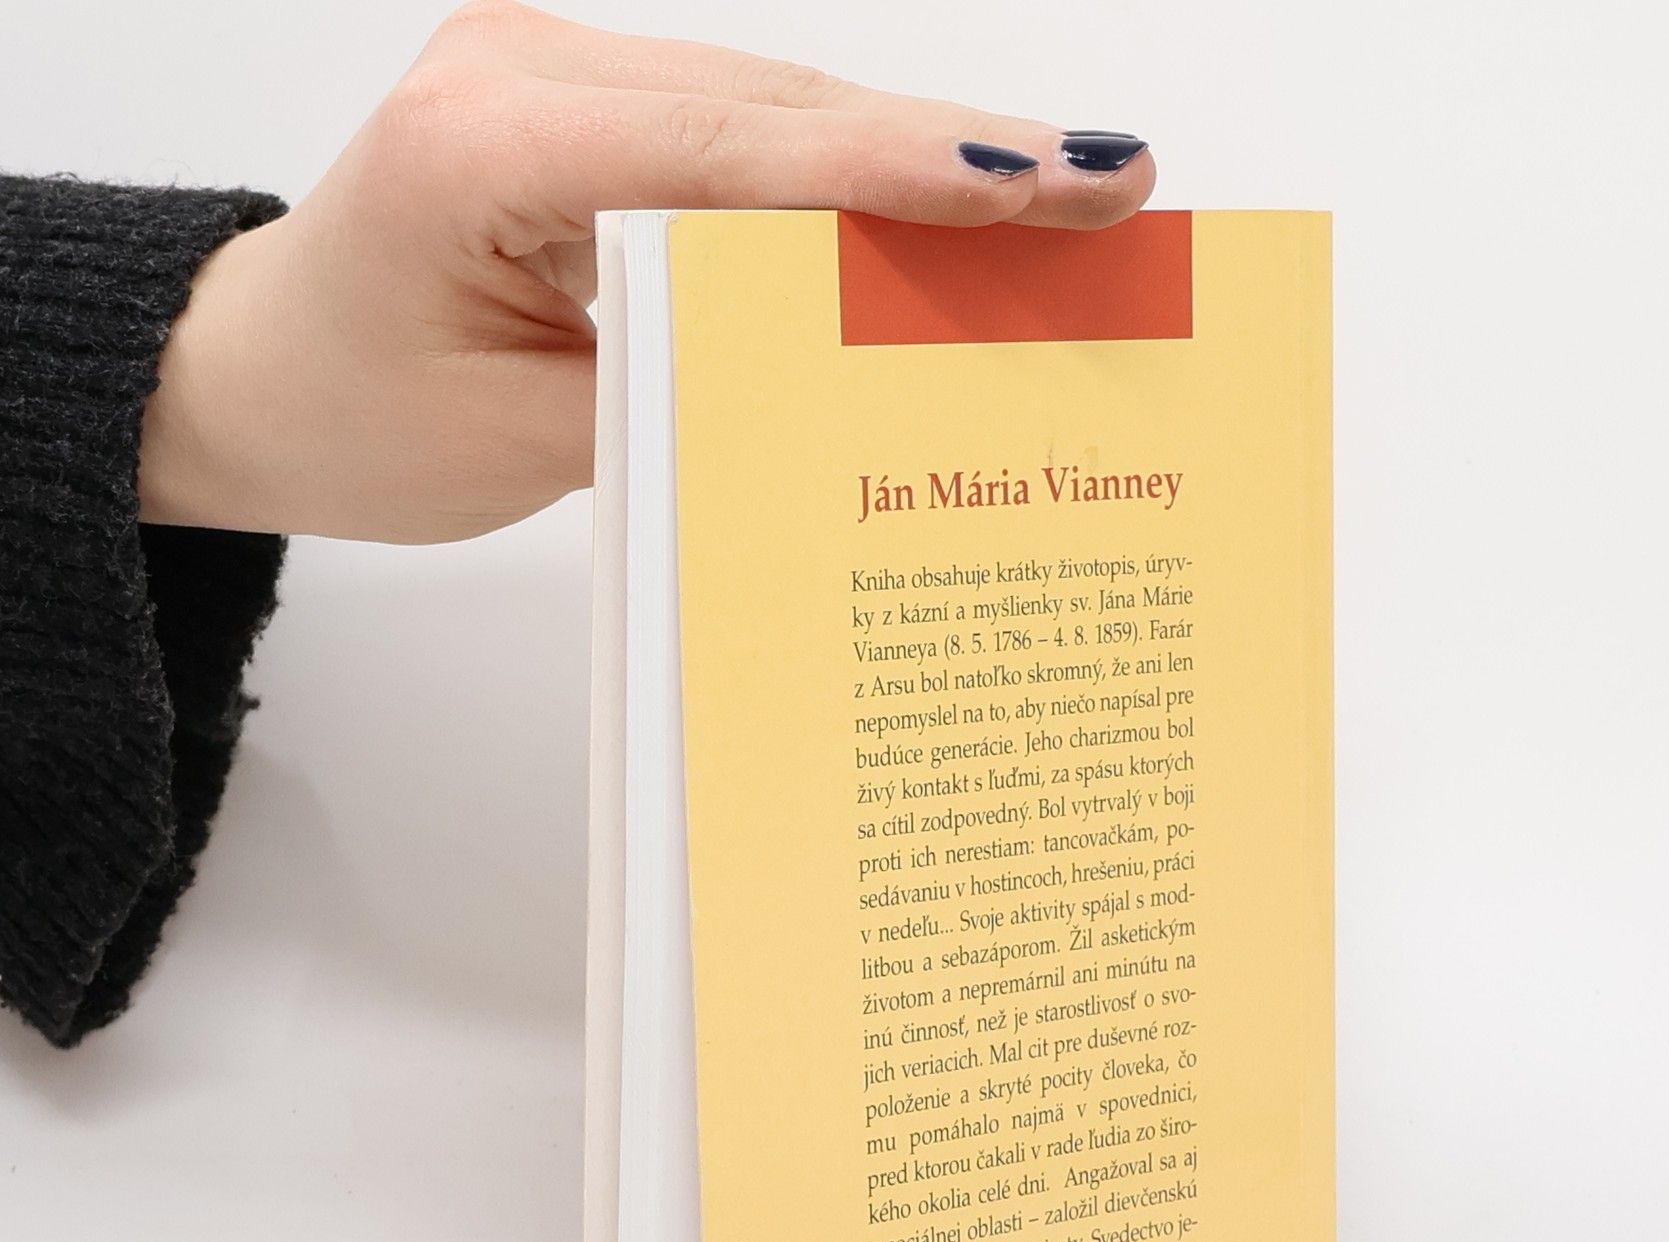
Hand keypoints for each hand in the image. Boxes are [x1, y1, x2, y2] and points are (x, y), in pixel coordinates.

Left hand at [137, 3, 1156, 542]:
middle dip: (955, 153)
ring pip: (784, 109)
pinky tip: (954, 207)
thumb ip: (679, 405)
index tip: (1041, 180)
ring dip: (920, 162)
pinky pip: (750, 132)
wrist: (259, 372)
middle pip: (784, 107)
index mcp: (483, 146)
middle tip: (1112, 184)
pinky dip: (854, 177)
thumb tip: (844, 382)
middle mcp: (526, 71)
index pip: (732, 148)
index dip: (898, 167)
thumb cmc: (354, 416)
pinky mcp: (595, 103)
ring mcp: (563, 70)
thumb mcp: (519, 447)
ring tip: (1067, 201)